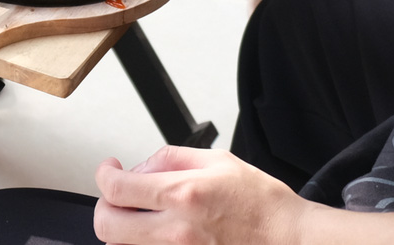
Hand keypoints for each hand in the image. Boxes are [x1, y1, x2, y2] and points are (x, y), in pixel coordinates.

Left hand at [93, 146, 309, 243]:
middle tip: (118, 197)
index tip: (110, 169)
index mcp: (183, 195)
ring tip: (141, 217)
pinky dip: (145, 244)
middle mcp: (177, 231)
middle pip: (107, 226)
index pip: (116, 189)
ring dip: (124, 230)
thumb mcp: (218, 161)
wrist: (290, 241)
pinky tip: (158, 233)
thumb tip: (141, 167)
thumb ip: (172, 158)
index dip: (103, 175)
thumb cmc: (262, 204)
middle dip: (105, 207)